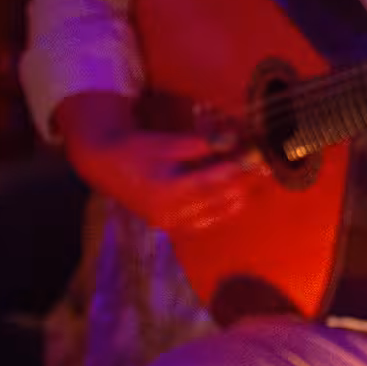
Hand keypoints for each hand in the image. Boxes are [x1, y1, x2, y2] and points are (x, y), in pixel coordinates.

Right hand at [54, 92, 265, 232]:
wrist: (104, 166)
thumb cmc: (135, 149)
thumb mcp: (167, 143)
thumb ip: (201, 145)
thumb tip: (233, 140)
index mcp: (168, 189)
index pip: (212, 181)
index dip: (236, 169)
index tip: (256, 157)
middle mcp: (170, 212)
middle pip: (217, 200)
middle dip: (242, 184)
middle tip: (262, 168)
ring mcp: (170, 223)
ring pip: (214, 215)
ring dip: (235, 198)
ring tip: (253, 181)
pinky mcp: (169, 226)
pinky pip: (203, 222)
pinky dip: (221, 210)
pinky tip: (235, 198)